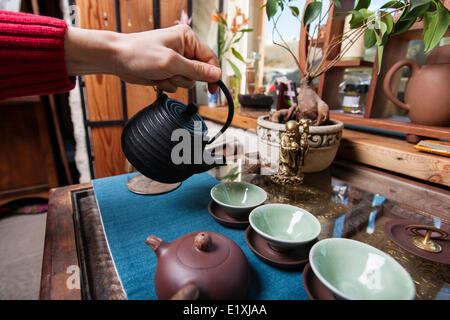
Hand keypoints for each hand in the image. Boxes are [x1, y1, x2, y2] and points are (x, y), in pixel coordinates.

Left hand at [65, 25, 220, 92]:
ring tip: (161, 74)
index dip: (213, 75)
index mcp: (188, 38)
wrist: (117, 59)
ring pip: (188, 81)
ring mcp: (175, 60)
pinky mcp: (168, 71)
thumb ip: (196, 70)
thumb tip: (217, 74)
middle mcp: (184, 48)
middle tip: (171, 72)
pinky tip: (157, 78)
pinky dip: (168, 85)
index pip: (210, 59)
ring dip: (175, 82)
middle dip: (185, 77)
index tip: (214, 89)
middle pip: (199, 72)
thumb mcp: (171, 62)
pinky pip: (177, 85)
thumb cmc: (140, 53)